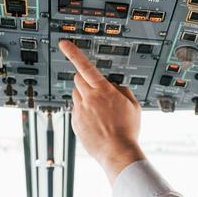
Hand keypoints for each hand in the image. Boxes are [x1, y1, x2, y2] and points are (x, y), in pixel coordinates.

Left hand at [58, 39, 144, 180]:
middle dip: (84, 79)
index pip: (85, 66)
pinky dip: (84, 113)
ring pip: (76, 95)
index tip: (64, 44)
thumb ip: (122, 90)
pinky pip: (76, 111)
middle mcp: (89, 98)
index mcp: (103, 90)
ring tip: (98, 111)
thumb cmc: (127, 130)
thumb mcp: (133, 106)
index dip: (73, 53)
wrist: (118, 152)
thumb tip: (114, 86)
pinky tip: (96, 123)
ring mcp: (80, 111)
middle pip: (77, 79)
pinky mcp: (75, 122)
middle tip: (95, 89)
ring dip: (84, 96)